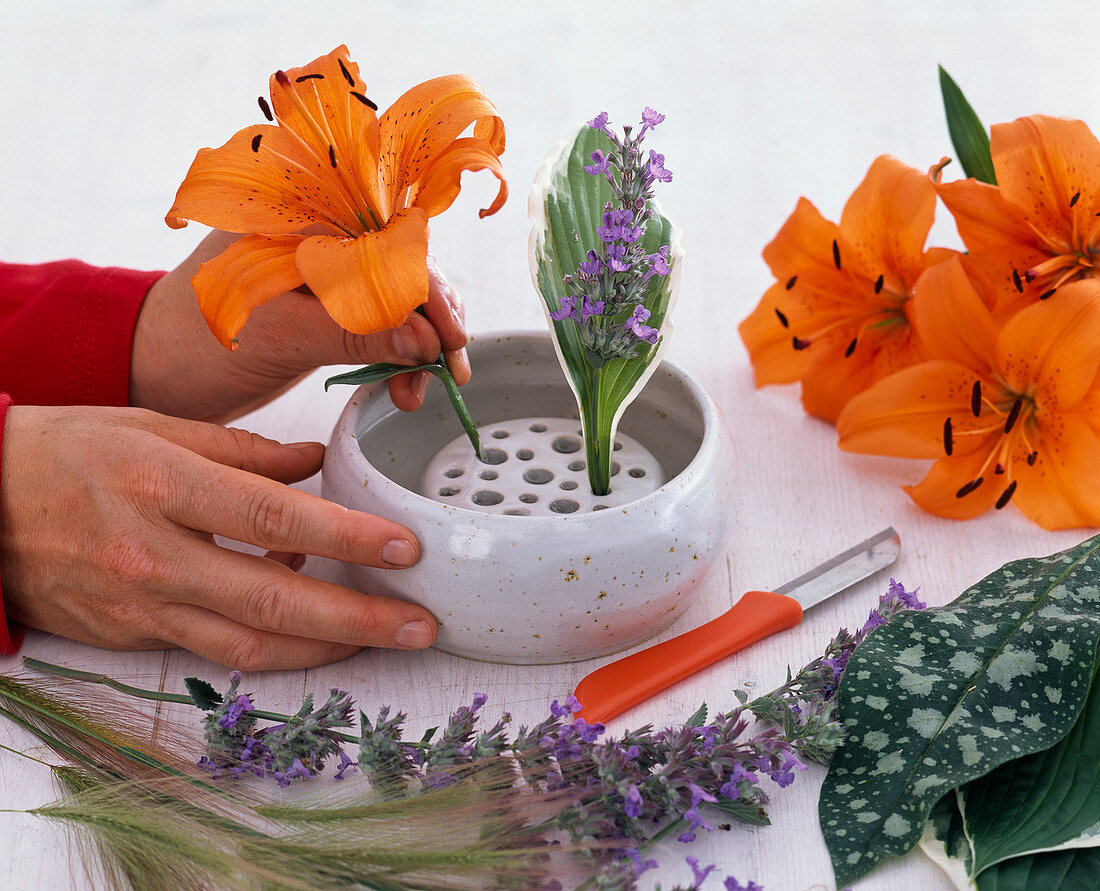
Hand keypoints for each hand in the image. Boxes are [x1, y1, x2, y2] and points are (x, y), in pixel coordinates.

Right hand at [0, 405, 438, 668]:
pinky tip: (313, 631)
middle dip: (358, 619)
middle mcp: (152, 555)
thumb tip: (313, 464)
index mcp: (161, 485)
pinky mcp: (130, 636)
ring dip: (326, 649)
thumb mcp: (154, 426)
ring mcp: (139, 605)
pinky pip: (215, 649)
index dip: (346, 538)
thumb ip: (242, 451)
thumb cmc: (63, 451)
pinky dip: (271, 644)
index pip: (272, 518)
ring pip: (248, 644)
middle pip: (272, 600)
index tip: (405, 548)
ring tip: (383, 640)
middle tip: (420, 623)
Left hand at [130, 230, 470, 422]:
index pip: (388, 239)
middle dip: (433, 320)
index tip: (450, 337)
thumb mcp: (277, 336)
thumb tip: (424, 341)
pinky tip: (402, 386)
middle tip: (450, 370)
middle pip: (403, 267)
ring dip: (420, 345)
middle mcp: (322, 235)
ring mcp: (328, 272)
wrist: (154, 371)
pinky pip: (381, 324)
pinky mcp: (329, 308)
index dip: (427, 287)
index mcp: (302, 215)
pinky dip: (398, 356)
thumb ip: (351, 334)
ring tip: (417, 392)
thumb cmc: (194, 341)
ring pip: (399, 300)